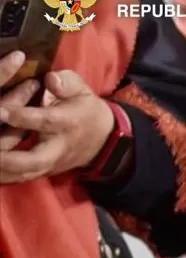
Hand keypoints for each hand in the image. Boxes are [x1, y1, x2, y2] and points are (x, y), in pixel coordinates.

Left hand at [0, 70, 113, 184]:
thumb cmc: (85, 109)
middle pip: (34, 159)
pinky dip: (4, 178)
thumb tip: (50, 79)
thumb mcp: (82, 90)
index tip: (0, 111)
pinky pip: (21, 178)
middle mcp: (57, 147)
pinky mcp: (44, 172)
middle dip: (9, 159)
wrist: (103, 140)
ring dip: (3, 172)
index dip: (21, 117)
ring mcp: (50, 163)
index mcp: (66, 122)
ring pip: (25, 174)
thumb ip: (66, 82)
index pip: (44, 121)